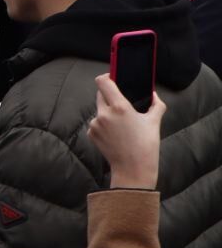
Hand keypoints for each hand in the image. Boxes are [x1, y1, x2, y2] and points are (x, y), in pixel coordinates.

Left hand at [88, 74, 164, 188]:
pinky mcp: (90, 133)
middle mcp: (104, 113)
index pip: (103, 82)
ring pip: (99, 109)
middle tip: (121, 103)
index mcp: (119, 107)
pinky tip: (115, 134)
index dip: (107, 77)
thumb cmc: (146, 146)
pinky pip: (96, 122)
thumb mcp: (154, 122)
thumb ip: (156, 104)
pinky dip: (104, 124)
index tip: (112, 77)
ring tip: (122, 125)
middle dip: (109, 95)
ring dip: (108, 111)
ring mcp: (95, 124)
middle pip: (100, 94)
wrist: (133, 170)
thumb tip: (154, 95)